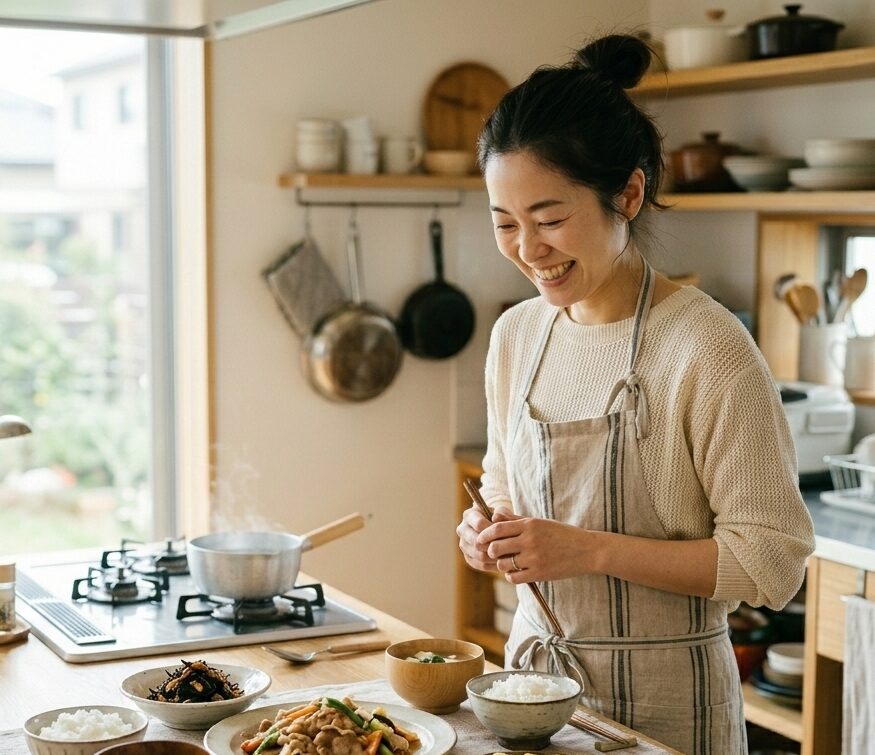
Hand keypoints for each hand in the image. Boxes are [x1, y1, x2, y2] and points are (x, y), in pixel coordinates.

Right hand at [455, 504, 516, 572]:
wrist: (497, 529)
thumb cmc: (501, 518)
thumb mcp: (504, 512)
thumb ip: (502, 513)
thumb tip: (496, 518)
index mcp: (469, 515)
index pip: (479, 524)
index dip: (493, 530)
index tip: (506, 533)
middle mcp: (462, 529)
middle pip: (476, 542)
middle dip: (493, 546)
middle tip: (508, 548)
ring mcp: (463, 544)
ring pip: (479, 555)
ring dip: (495, 557)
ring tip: (508, 556)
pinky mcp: (468, 557)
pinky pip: (480, 564)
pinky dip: (493, 565)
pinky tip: (504, 562)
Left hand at [478, 516, 593, 583]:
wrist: (587, 550)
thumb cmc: (562, 534)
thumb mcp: (540, 523)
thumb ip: (516, 520)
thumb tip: (494, 516)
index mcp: (530, 524)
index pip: (497, 528)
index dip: (484, 534)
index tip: (481, 539)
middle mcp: (530, 540)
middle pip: (496, 547)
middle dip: (491, 551)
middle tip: (493, 553)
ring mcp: (534, 558)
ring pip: (503, 564)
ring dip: (501, 564)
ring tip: (507, 562)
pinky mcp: (539, 573)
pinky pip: (514, 577)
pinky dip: (511, 576)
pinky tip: (516, 572)